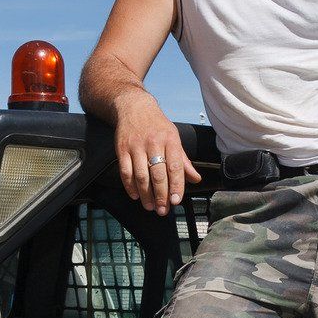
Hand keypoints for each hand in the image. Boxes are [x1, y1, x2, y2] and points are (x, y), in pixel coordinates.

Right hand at [113, 89, 200, 215]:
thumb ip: (183, 161)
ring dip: (145, 194)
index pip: (175, 167)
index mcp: (170, 140)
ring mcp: (136, 146)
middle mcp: (153, 143)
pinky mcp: (121, 149)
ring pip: (141, 175)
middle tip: (163, 210)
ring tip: (150, 206)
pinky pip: (125, 171)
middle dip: (161, 195)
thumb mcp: (174, 138)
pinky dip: (130, 186)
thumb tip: (195, 179)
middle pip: (157, 174)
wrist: (133, 106)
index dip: (176, 185)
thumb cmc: (157, 125)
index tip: (176, 200)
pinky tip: (135, 196)